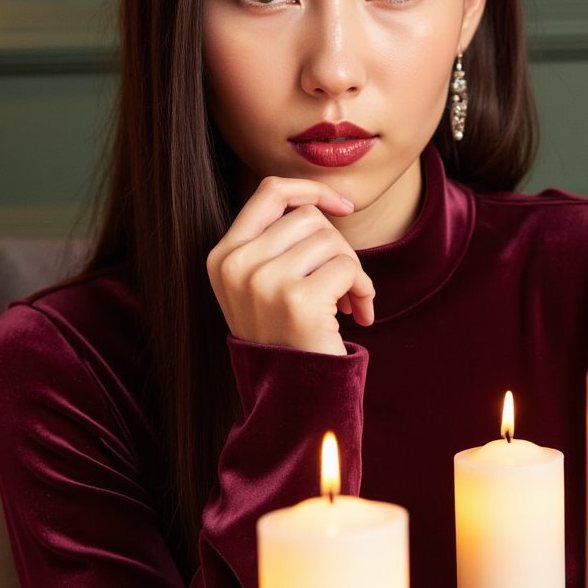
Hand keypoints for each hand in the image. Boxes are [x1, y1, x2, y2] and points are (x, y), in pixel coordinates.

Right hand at [207, 177, 374, 354]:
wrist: (292, 398)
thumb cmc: (287, 336)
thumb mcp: (265, 283)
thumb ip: (281, 240)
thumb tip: (327, 200)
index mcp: (223, 255)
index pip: (271, 190)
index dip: (312, 189)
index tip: (343, 206)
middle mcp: (236, 264)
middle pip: (309, 216)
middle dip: (337, 246)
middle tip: (344, 282)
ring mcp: (263, 282)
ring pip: (331, 240)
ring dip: (354, 270)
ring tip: (349, 301)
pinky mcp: (296, 300)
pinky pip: (348, 267)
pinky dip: (364, 289)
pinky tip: (358, 314)